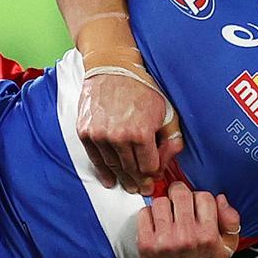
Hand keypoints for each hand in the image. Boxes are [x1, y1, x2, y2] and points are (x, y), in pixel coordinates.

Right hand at [77, 73, 184, 194]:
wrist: (112, 69)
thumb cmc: (142, 88)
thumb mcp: (166, 110)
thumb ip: (172, 138)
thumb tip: (169, 161)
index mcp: (141, 133)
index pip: (150, 167)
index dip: (154, 174)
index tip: (155, 177)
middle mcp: (119, 137)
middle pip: (131, 170)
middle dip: (140, 182)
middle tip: (143, 189)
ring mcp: (100, 136)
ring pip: (114, 167)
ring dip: (123, 179)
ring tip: (129, 186)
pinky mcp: (86, 133)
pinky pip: (96, 160)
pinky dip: (103, 173)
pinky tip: (110, 180)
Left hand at [137, 182, 240, 257]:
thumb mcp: (225, 248)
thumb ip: (231, 221)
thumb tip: (221, 198)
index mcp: (208, 237)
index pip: (204, 197)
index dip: (199, 200)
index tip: (196, 207)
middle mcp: (187, 238)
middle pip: (180, 193)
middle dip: (179, 195)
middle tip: (178, 204)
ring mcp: (165, 240)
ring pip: (161, 201)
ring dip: (164, 206)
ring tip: (168, 217)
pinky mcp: (146, 243)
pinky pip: (144, 212)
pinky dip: (149, 215)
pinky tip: (156, 224)